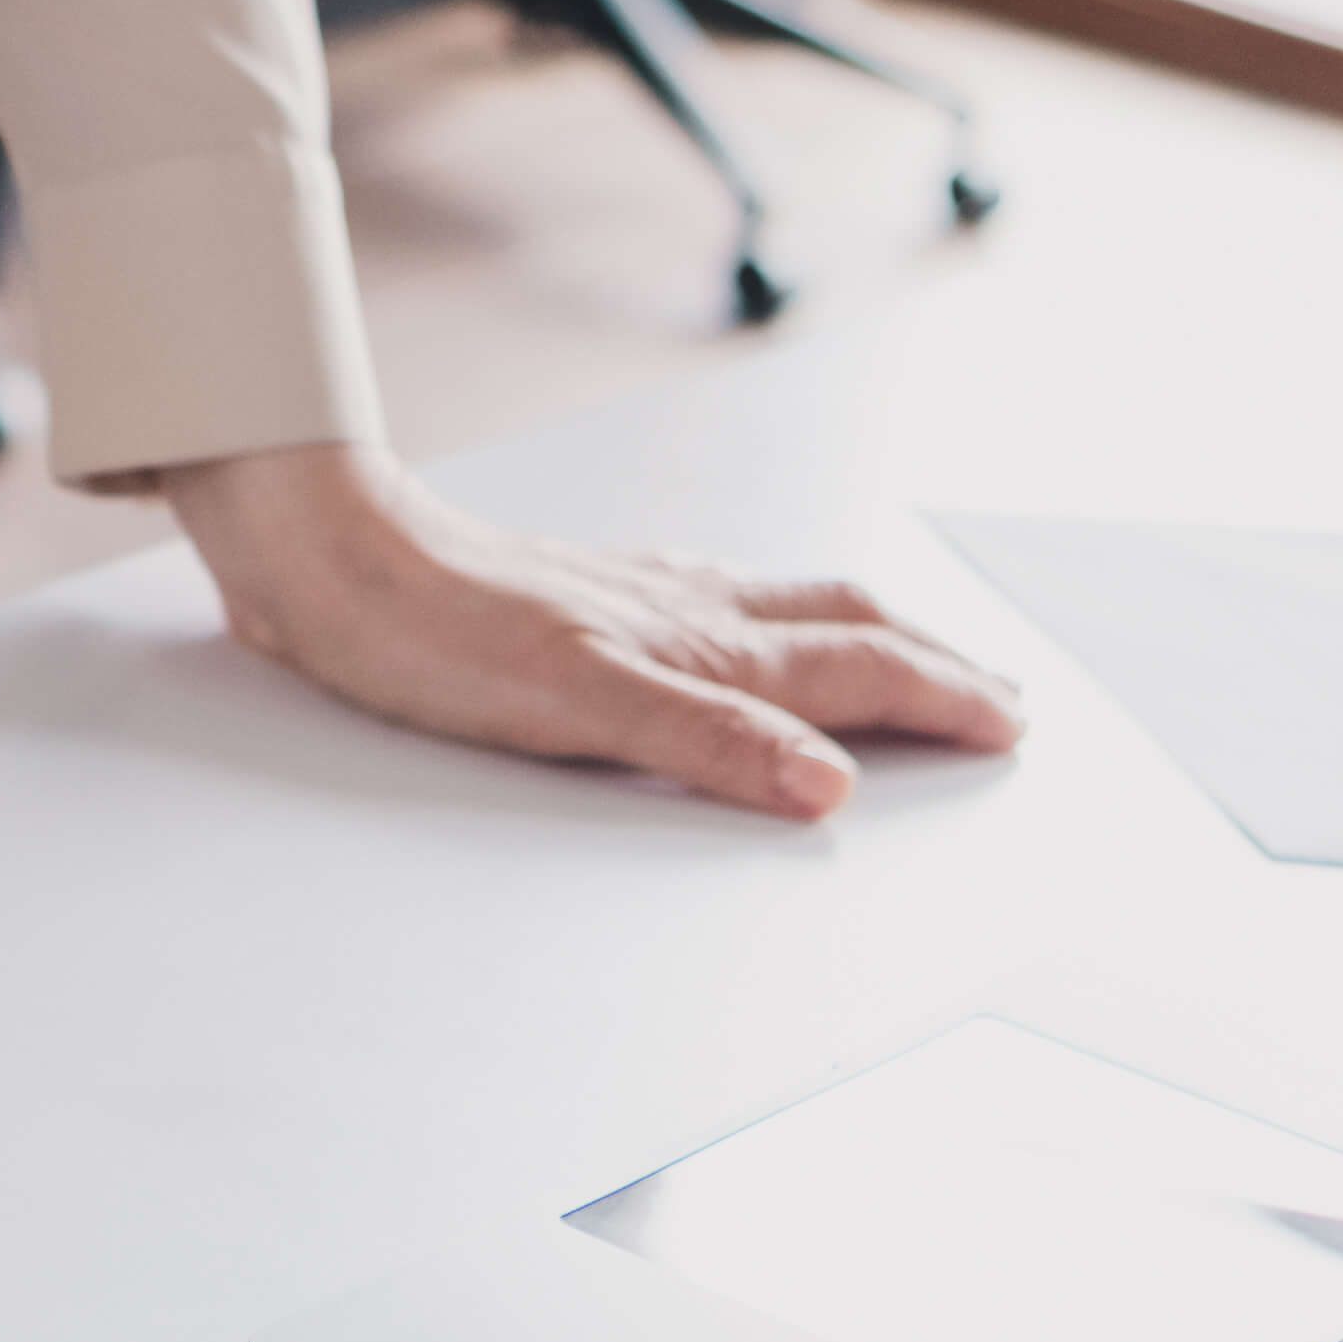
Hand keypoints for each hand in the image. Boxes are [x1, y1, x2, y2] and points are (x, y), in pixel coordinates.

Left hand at [153, 443, 1022, 816]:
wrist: (329, 556)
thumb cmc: (433, 632)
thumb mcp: (576, 705)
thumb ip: (708, 744)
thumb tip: (829, 785)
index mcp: (701, 637)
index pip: (858, 668)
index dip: (943, 697)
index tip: (1013, 725)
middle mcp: (686, 607)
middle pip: (844, 625)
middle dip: (932, 658)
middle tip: (1000, 690)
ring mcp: (638, 596)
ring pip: (787, 610)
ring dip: (865, 636)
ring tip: (909, 654)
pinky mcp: (585, 599)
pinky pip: (718, 608)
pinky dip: (774, 626)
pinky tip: (744, 636)